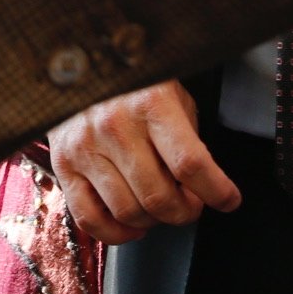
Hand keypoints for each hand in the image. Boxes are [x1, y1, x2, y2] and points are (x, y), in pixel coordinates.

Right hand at [48, 81, 239, 245]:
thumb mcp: (172, 93)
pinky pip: (89, 218)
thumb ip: (187, 137)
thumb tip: (201, 185)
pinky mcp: (63, 164)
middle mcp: (115, 126)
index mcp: (151, 103)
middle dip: (186, 211)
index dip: (217, 191)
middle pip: (159, 197)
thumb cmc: (133, 80)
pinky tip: (133, 225)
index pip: (190, 164)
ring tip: (161, 206)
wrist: (79, 60)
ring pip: (128, 212)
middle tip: (192, 203)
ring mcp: (85, 147)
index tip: (228, 199)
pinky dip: (116, 233)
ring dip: (154, 221)